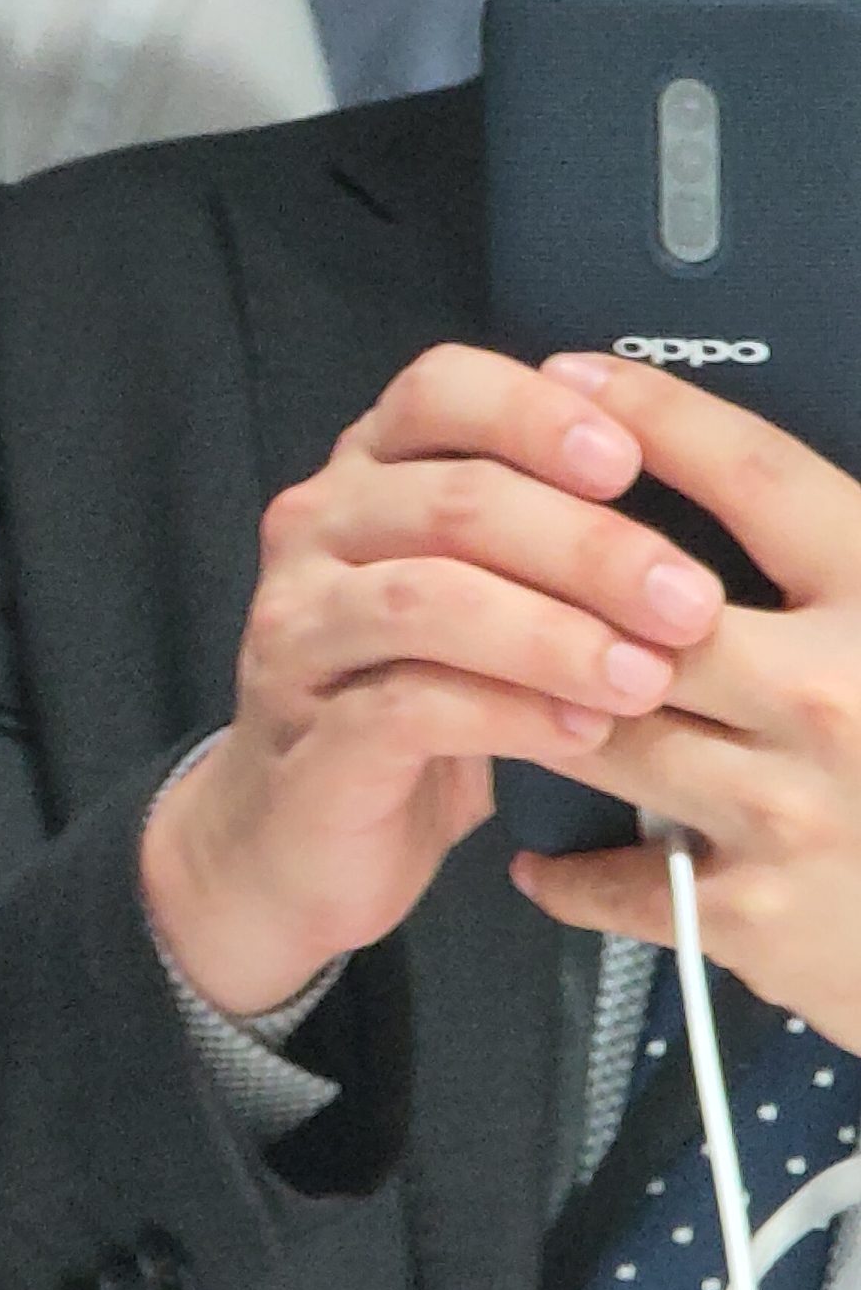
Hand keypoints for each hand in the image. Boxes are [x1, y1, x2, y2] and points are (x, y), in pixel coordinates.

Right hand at [140, 345, 724, 1014]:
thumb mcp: (478, 591)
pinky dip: (510, 714)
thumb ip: (540, 530)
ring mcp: (297, 635)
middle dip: (590, 548)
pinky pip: (410, 704)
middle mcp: (314, 536)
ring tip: (644, 676)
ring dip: (555, 635)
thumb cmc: (411, 702)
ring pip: (428, 599)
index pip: (439, 391)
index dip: (539, 416)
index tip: (632, 466)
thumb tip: (691, 497)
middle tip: (689, 604)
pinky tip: (579, 732)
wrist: (300, 843)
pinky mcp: (306, 735)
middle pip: (454, 502)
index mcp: (365, 477)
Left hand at [516, 355, 860, 1051]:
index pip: (758, 478)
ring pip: (603, 732)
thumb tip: (760, 489)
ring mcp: (791, 804)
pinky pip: (611, 873)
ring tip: (478, 693)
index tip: (570, 380)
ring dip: (532, 713)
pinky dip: (564, 866)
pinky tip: (540, 848)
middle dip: (548, 586)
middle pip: (641, 613)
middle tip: (466, 554)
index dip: (655, 419)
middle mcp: (839, 691)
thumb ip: (839, 563)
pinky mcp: (753, 909)